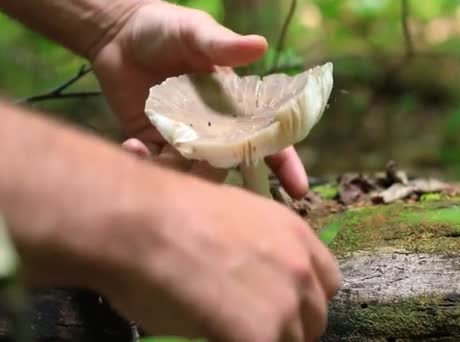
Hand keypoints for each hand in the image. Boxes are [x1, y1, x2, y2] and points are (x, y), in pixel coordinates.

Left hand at [91, 1, 307, 197]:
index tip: (298, 189)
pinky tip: (132, 147)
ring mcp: (183, 138)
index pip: (267, 139)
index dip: (285, 164)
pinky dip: (146, 164)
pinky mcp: (152, 142)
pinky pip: (156, 166)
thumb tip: (260, 44)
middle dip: (219, 178)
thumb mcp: (197, 32)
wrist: (117, 32)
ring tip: (156, 153)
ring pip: (192, 173)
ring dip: (179, 173)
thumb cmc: (166, 28)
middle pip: (230, 166)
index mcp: (235, 107)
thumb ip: (224, 46)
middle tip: (202, 172)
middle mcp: (213, 128)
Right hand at [97, 169, 340, 340]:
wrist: (142, 222)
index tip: (278, 309)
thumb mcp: (235, 220)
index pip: (326, 283)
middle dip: (288, 328)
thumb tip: (253, 282)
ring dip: (265, 340)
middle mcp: (300, 268)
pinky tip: (216, 336)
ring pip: (291, 341)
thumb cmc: (171, 213)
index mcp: (296, 235)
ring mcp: (284, 303)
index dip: (303, 300)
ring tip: (227, 331)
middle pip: (314, 318)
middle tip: (251, 328)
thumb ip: (259, 253)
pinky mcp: (260, 335)